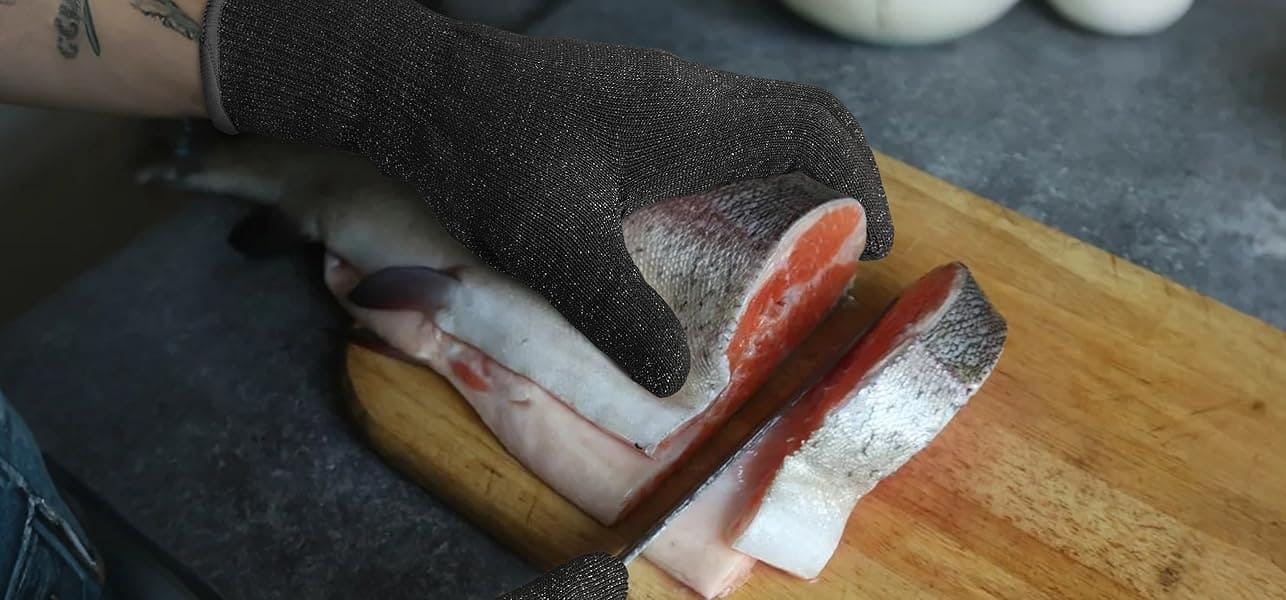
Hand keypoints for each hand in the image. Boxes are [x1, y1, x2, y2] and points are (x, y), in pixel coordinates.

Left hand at [202, 0, 892, 395]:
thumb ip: (622, 315)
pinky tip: (693, 221)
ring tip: (773, 243)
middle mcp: (687, 95)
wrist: (410, 87)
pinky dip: (733, 168)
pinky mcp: (619, 98)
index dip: (863, 182)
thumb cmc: (487, 154)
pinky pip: (710, 126)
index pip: (818, 130)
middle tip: (832, 243)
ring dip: (781, 171)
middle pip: (798, 117)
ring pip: (753, 119)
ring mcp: (652, 90)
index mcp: (697, 120)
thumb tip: (679, 380)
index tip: (874, 240)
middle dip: (834, 177)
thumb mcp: (556, 248)